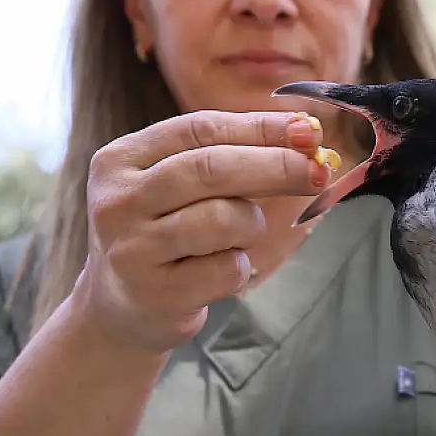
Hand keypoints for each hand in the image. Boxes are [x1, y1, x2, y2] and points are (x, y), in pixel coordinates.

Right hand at [77, 110, 331, 353]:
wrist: (119, 308)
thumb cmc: (163, 233)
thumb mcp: (177, 185)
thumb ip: (228, 154)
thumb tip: (305, 132)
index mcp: (120, 160)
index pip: (199, 129)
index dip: (259, 128)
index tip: (309, 131)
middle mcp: (117, 201)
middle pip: (211, 169)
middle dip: (275, 166)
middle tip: (317, 171)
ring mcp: (132, 250)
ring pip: (223, 219)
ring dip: (252, 226)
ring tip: (239, 237)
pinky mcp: (156, 294)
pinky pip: (227, 269)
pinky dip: (240, 266)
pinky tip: (219, 271)